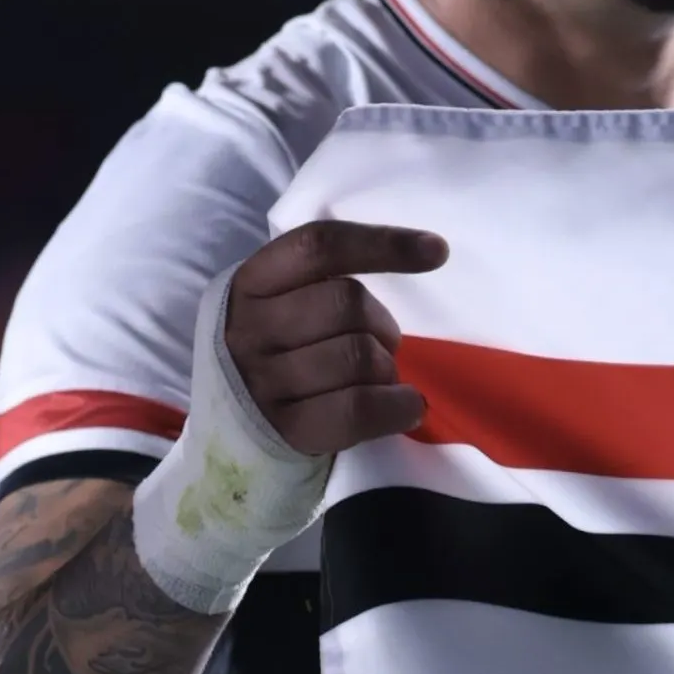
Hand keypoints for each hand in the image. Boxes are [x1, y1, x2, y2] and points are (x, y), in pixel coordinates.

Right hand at [224, 221, 448, 455]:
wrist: (236, 422)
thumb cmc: (279, 346)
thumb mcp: (283, 298)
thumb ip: (327, 276)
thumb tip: (425, 252)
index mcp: (252, 282)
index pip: (319, 246)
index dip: (382, 243)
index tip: (437, 251)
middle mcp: (250, 329)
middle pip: (347, 302)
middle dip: (381, 323)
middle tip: (381, 343)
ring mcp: (263, 383)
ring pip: (357, 356)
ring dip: (386, 367)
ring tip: (378, 376)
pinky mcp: (286, 430)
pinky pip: (357, 409)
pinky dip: (396, 406)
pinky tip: (407, 404)